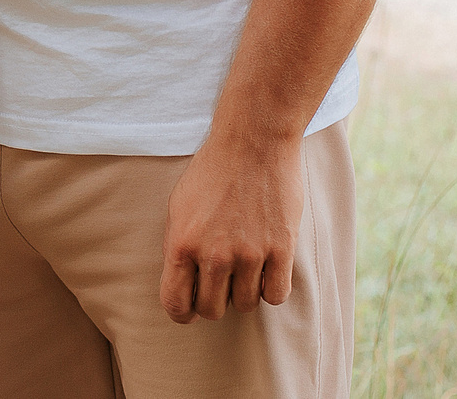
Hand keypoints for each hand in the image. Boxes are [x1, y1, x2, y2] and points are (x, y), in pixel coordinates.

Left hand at [159, 134, 303, 322]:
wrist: (252, 142)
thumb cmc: (212, 172)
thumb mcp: (179, 207)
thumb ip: (178, 247)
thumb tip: (183, 284)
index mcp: (181, 243)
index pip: (175, 303)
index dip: (182, 313)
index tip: (190, 310)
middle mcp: (213, 253)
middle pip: (212, 310)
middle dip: (215, 302)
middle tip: (221, 284)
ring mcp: (249, 253)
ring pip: (246, 304)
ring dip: (244, 293)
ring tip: (244, 268)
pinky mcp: (281, 249)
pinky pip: (276, 295)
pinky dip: (272, 289)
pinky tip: (267, 270)